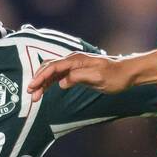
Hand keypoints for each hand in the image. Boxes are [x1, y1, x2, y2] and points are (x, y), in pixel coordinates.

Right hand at [27, 52, 148, 100]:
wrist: (126, 73)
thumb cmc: (114, 75)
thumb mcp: (98, 77)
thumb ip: (78, 77)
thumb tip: (62, 82)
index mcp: (76, 60)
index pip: (53, 67)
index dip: (41, 77)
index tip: (32, 87)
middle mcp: (73, 61)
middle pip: (49, 68)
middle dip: (38, 80)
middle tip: (30, 94)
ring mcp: (73, 66)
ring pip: (52, 72)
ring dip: (42, 83)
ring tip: (34, 96)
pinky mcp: (75, 72)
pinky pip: (58, 76)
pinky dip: (49, 83)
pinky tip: (44, 91)